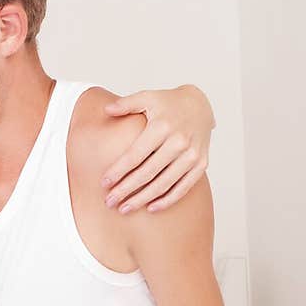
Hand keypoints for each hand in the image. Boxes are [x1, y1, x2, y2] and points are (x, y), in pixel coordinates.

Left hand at [102, 84, 213, 212]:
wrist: (200, 105)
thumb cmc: (168, 103)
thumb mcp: (147, 96)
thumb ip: (126, 104)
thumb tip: (106, 110)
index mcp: (162, 126)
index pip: (135, 155)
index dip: (118, 171)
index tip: (104, 184)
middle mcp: (178, 141)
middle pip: (147, 173)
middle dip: (126, 190)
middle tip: (110, 202)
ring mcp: (192, 154)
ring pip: (164, 184)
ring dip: (143, 199)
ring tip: (125, 209)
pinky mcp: (201, 164)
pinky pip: (183, 187)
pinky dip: (167, 200)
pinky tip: (151, 208)